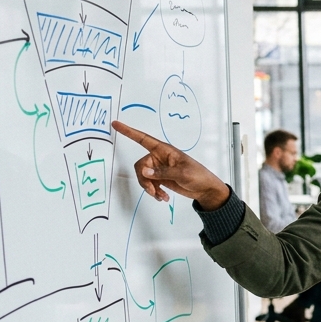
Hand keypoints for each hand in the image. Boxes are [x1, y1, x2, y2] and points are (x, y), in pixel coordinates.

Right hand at [113, 121, 229, 209]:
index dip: (128, 131)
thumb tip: (145, 172)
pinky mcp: (160, 179)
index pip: (142, 139)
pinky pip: (149, 184)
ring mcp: (159, 169)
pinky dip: (154, 192)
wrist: (205, 189)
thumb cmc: (198, 176)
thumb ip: (162, 173)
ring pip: (143, 177)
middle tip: (153, 191)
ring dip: (150, 188)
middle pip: (140, 166)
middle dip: (144, 180)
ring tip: (161, 196)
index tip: (115, 124)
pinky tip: (163, 197)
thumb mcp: (182, 173)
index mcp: (164, 150)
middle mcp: (159, 158)